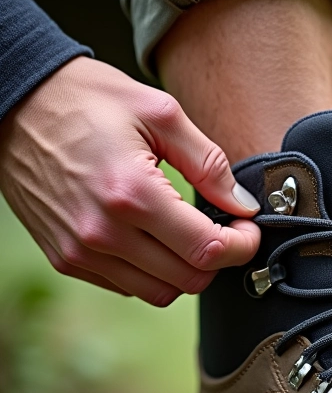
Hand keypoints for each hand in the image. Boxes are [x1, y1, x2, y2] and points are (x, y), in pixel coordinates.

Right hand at [0, 57, 260, 305]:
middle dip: (219, 259)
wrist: (14, 102)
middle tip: (225, 230)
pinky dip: (152, 272)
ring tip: (189, 235)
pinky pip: (128, 286)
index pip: (207, 251)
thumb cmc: (86, 100)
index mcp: (132, 193)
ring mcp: (81, 251)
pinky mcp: (66, 259)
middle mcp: (103, 233)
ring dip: (186, 270)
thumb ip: (209, 163)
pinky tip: (153, 238)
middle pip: (190, 280)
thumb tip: (243, 206)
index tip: (247, 229)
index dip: (241, 246)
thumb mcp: (159, 113)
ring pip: (161, 292)